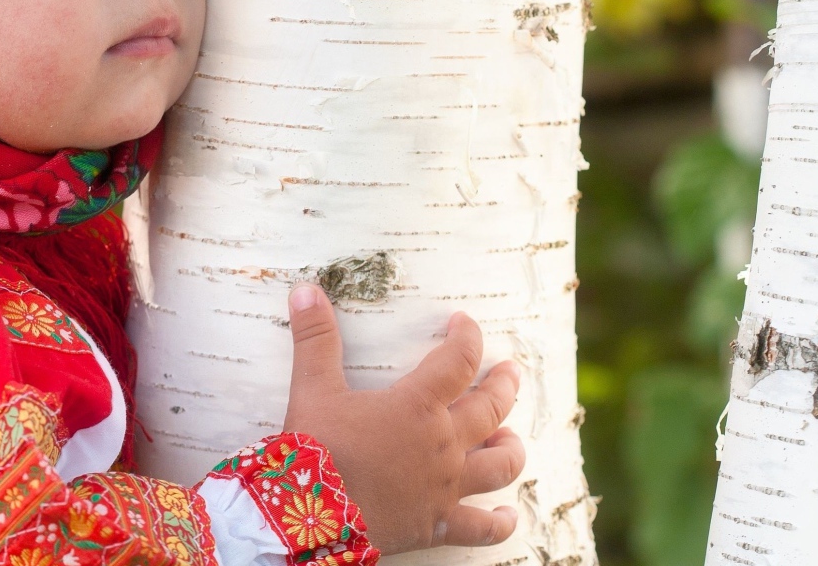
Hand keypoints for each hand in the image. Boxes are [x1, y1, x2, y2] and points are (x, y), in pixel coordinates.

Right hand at [280, 283, 524, 553]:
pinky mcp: (438, 523)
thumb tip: (306, 289)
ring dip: (510, 449)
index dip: (467, 337)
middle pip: (490, 409)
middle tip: (510, 372)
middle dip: (504, 386)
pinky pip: (483, 528)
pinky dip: (500, 523)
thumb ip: (315, 338)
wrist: (311, 517)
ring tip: (510, 438)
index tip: (464, 323)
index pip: (458, 360)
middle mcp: (442, 443)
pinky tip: (508, 516)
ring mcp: (446, 486)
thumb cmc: (315, 449)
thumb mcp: (313, 387)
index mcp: (417, 405)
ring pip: (499, 465)